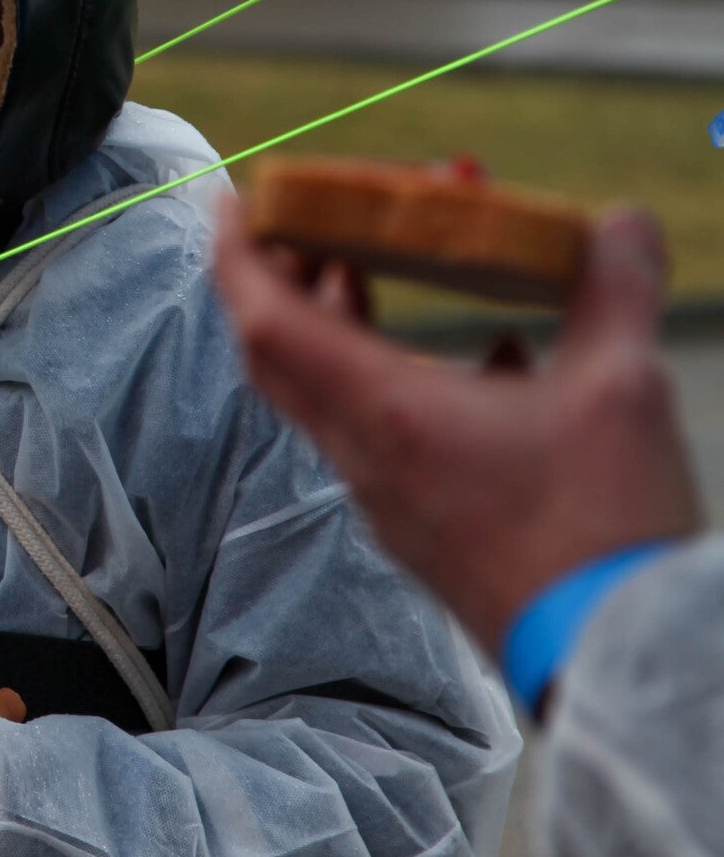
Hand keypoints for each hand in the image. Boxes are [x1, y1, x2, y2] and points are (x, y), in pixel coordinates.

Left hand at [212, 198, 701, 654]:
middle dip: (291, 272)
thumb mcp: (623, 387)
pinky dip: (411, 378)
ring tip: (392, 265)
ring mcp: (391, 503)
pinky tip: (494, 359)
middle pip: (284, 354)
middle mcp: (366, 460)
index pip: (265, 321)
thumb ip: (614, 287)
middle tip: (325, 218)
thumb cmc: (604, 530)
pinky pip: (388, 436)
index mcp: (383, 416)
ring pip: (333, 394)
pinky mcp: (428, 531)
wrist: (620, 658)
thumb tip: (619, 220)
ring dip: (346, 321)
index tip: (233, 197)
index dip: (239, 250)